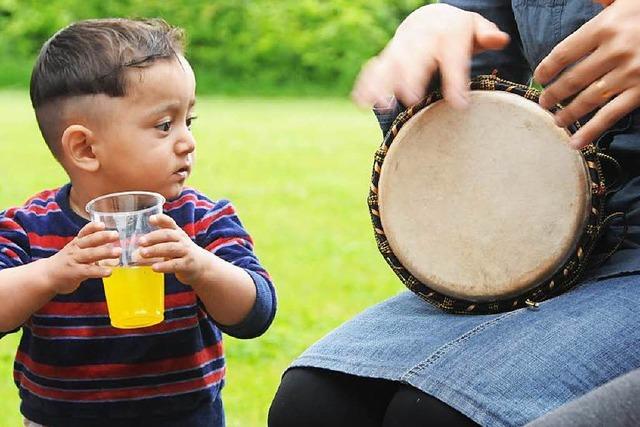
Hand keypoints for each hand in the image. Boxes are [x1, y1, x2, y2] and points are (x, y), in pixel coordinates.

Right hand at [46, 222, 120, 293]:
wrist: (47, 276)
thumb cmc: (67, 261)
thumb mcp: (76, 250)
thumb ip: (92, 246)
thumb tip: (113, 244)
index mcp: (77, 242)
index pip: (84, 232)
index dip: (93, 227)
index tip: (102, 224)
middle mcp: (75, 249)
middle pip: (89, 241)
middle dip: (103, 237)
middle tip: (116, 235)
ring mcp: (74, 260)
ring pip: (90, 254)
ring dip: (105, 252)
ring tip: (118, 252)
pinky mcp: (74, 273)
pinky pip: (88, 271)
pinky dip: (99, 271)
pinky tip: (109, 272)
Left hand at [138, 214, 210, 285]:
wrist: (202, 266)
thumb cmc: (182, 254)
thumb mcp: (173, 244)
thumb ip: (157, 243)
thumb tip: (134, 248)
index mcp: (177, 233)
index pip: (170, 222)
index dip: (161, 219)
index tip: (151, 219)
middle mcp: (182, 240)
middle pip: (168, 235)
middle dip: (153, 237)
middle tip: (140, 242)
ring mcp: (186, 252)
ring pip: (171, 249)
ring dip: (155, 250)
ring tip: (142, 253)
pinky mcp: (188, 265)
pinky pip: (175, 264)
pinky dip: (164, 266)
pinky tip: (154, 267)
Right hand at [351, 3, 509, 109]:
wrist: (429, 19)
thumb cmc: (458, 32)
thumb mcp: (474, 27)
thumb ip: (487, 34)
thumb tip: (500, 39)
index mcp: (446, 35)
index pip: (452, 58)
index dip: (455, 80)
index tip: (459, 103)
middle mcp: (420, 41)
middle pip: (415, 59)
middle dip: (411, 76)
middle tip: (410, 97)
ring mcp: (401, 49)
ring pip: (390, 66)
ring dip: (382, 84)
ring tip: (379, 104)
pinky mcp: (387, 58)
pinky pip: (374, 70)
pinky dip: (366, 84)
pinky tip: (360, 102)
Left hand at [535, 0, 639, 147]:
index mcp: (605, 27)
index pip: (563, 53)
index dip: (547, 68)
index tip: (539, 77)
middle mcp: (614, 51)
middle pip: (573, 79)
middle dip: (554, 94)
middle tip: (543, 102)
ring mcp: (629, 73)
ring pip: (588, 99)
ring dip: (568, 113)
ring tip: (556, 121)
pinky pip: (611, 115)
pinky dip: (591, 131)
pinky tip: (576, 142)